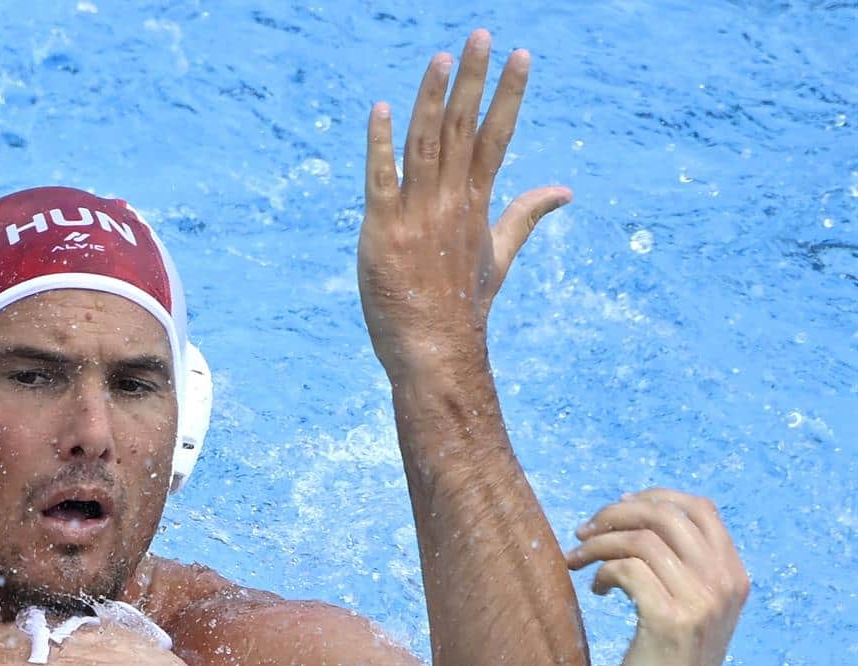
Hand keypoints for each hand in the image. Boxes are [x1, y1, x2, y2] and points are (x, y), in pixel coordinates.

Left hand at [358, 31, 571, 380]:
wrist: (434, 351)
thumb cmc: (463, 306)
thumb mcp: (500, 256)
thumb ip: (526, 215)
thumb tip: (565, 190)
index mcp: (476, 204)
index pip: (496, 137)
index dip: (509, 95)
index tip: (521, 56)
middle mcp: (450, 203)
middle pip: (462, 128)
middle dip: (472, 80)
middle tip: (479, 34)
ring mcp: (416, 216)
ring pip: (425, 145)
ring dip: (431, 99)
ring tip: (441, 58)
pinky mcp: (382, 232)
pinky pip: (380, 180)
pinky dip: (381, 145)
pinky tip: (382, 110)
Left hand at [567, 489, 748, 665]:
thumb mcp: (686, 611)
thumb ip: (679, 569)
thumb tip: (637, 516)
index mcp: (734, 576)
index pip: (700, 509)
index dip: (652, 499)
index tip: (615, 510)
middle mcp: (725, 584)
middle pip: (667, 515)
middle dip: (617, 514)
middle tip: (583, 532)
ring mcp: (702, 601)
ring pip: (641, 539)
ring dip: (599, 543)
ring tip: (576, 561)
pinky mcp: (669, 620)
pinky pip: (627, 568)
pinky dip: (602, 571)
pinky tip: (595, 590)